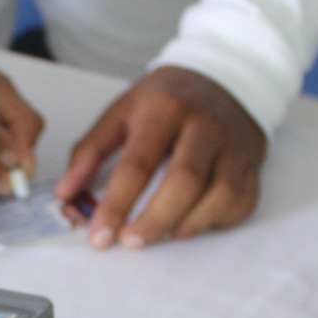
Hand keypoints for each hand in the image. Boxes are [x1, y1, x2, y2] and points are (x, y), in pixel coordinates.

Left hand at [53, 66, 266, 250]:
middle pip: (184, 182)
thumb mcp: (122, 112)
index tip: (99, 237)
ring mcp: (233, 145)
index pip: (137, 164)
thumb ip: (90, 152)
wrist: (223, 75)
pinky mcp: (252, 163)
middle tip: (130, 242)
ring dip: (188, 224)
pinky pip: (242, 201)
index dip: (116, 205)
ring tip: (162, 235)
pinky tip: (192, 223)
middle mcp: (204, 125)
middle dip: (154, 220)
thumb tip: (65, 194)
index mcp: (164, 109)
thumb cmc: (166, 100)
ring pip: (220, 195)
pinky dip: (217, 220)